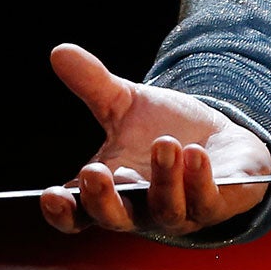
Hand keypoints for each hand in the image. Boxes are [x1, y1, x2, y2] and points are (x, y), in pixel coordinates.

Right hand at [39, 43, 270, 236]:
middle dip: (103, 199)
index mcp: (112, 192)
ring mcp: (181, 212)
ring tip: (165, 143)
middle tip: (93, 172)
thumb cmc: (165, 129)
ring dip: (163, 179)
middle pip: (116, 218)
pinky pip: (207, 201)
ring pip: (166, 208)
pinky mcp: (217, 205)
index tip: (49, 194)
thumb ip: (94, 85)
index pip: (79, 215)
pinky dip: (200, 180)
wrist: (221, 141)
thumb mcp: (128, 105)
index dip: (62, 211)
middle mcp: (142, 210)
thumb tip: (59, 50)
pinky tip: (196, 154)